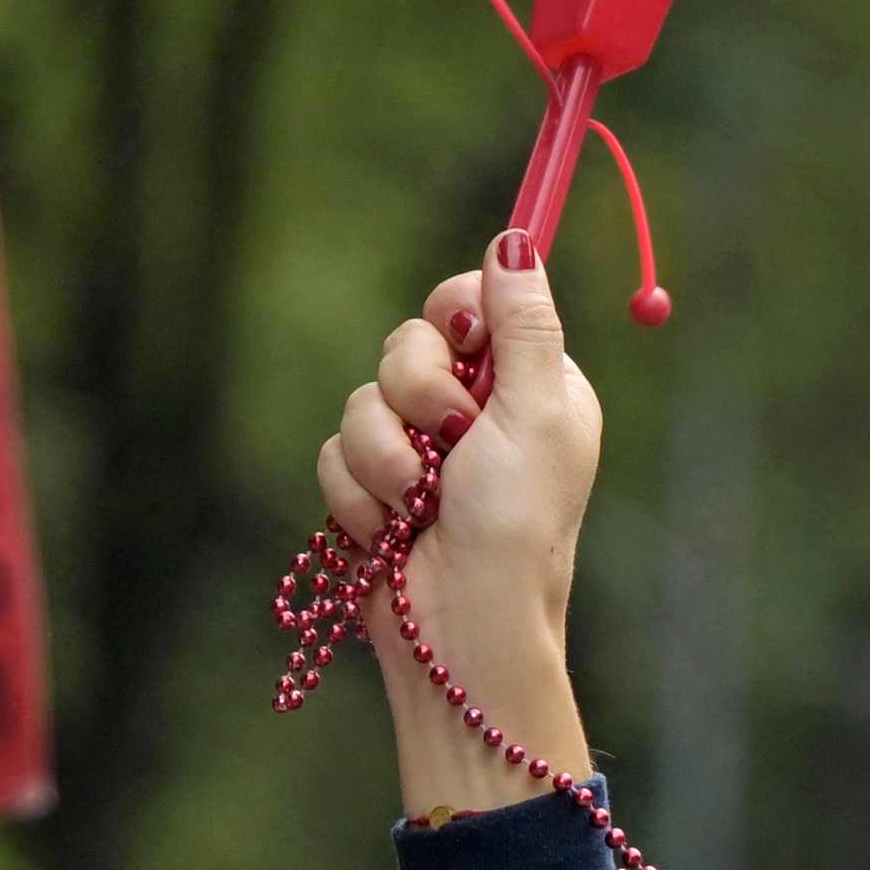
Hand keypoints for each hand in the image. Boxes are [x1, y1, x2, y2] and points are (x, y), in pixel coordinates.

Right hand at [317, 261, 597, 818]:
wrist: (462, 632)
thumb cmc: (514, 529)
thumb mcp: (536, 413)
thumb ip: (524, 323)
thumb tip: (515, 237)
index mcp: (528, 382)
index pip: (468, 298)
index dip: (453, 315)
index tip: (462, 344)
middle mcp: (474, 410)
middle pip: (406, 341)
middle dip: (416, 396)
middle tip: (450, 443)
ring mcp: (419, 451)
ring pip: (361, 399)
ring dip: (386, 458)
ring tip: (419, 507)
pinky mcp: (372, 490)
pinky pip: (333, 453)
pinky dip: (359, 497)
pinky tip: (389, 533)